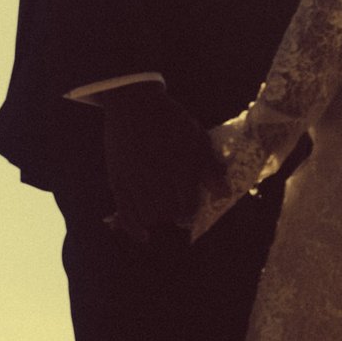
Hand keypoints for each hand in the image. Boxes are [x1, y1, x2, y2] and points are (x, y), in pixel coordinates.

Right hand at [100, 82, 223, 241]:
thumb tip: (224, 195)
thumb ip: (210, 168)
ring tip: (160, 207)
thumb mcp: (197, 138)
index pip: (188, 206)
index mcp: (180, 166)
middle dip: (174, 213)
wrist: (134, 103)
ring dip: (157, 216)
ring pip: (149, 215)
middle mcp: (158, 177)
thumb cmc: (169, 120)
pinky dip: (134, 229)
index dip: (190, 211)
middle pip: (168, 213)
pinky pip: (125, 212)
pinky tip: (144, 237)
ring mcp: (135, 180)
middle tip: (174, 206)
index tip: (188, 207)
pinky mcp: (118, 180)